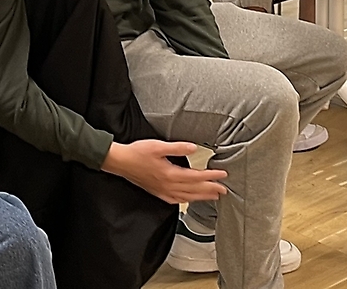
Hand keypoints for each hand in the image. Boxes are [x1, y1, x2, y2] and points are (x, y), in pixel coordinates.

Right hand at [101, 140, 227, 203]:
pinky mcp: (158, 193)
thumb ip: (177, 147)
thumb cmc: (139, 153)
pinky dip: (187, 200)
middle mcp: (168, 186)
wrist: (122, 162)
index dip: (211, 176)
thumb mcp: (158, 146)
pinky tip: (190, 199)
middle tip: (225, 190)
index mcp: (170, 174)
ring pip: (187, 197)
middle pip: (195, 190)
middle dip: (211, 189)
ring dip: (202, 196)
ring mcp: (163, 191)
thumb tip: (194, 148)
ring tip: (214, 196)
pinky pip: (177, 200)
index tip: (223, 175)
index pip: (196, 177)